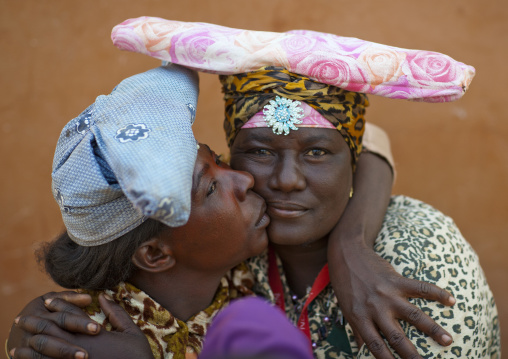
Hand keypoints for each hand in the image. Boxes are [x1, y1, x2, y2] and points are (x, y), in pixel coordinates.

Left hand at [9, 292, 152, 358]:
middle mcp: (81, 348)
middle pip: (52, 331)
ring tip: (20, 342)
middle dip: (36, 323)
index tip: (48, 301)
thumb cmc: (138, 357)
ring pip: (46, 352)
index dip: (59, 305)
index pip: (71, 315)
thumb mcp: (132, 333)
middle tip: (22, 319)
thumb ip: (117, 314)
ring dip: (30, 345)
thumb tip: (103, 296)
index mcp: (95, 335)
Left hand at [328, 241, 454, 358]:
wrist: (345, 253)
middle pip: (396, 337)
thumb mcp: (345, 308)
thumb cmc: (345, 283)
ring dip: (432, 329)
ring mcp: (386, 294)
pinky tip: (451, 300)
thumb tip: (360, 350)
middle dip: (412, 355)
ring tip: (449, 340)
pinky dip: (437, 293)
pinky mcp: (396, 279)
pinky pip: (420, 287)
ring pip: (413, 315)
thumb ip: (356, 330)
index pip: (376, 346)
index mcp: (359, 318)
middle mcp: (374, 308)